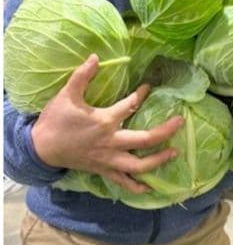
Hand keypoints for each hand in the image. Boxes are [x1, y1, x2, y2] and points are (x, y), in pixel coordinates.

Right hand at [31, 54, 181, 193]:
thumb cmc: (55, 121)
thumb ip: (82, 76)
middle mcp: (110, 142)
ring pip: (138, 165)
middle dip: (165, 132)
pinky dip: (136, 186)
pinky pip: (123, 181)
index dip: (141, 95)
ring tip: (174, 153)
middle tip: (180, 123)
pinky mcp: (103, 170)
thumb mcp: (67, 95)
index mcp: (104, 121)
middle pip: (144, 140)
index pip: (130, 105)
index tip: (149, 87)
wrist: (39, 148)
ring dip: (158, 160)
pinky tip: (150, 187)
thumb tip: (96, 57)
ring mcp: (108, 159)